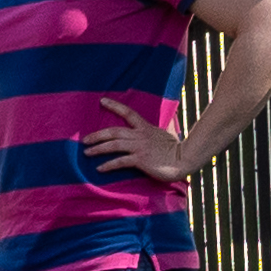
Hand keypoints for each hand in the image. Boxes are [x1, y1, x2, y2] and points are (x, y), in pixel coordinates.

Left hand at [80, 96, 196, 182]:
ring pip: (113, 145)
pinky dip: (108, 165)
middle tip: (84, 140)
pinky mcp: (140, 160)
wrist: (185, 159)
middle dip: (97, 135)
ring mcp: (139, 147)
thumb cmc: (176, 149)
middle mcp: (140, 135)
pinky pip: (120, 161)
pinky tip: (99, 168)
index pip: (128, 112)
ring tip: (87, 152)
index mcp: (145, 128)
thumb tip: (165, 121)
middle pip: (113, 132)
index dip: (114, 106)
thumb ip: (160, 128)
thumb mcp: (166, 134)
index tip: (102, 101)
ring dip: (98, 148)